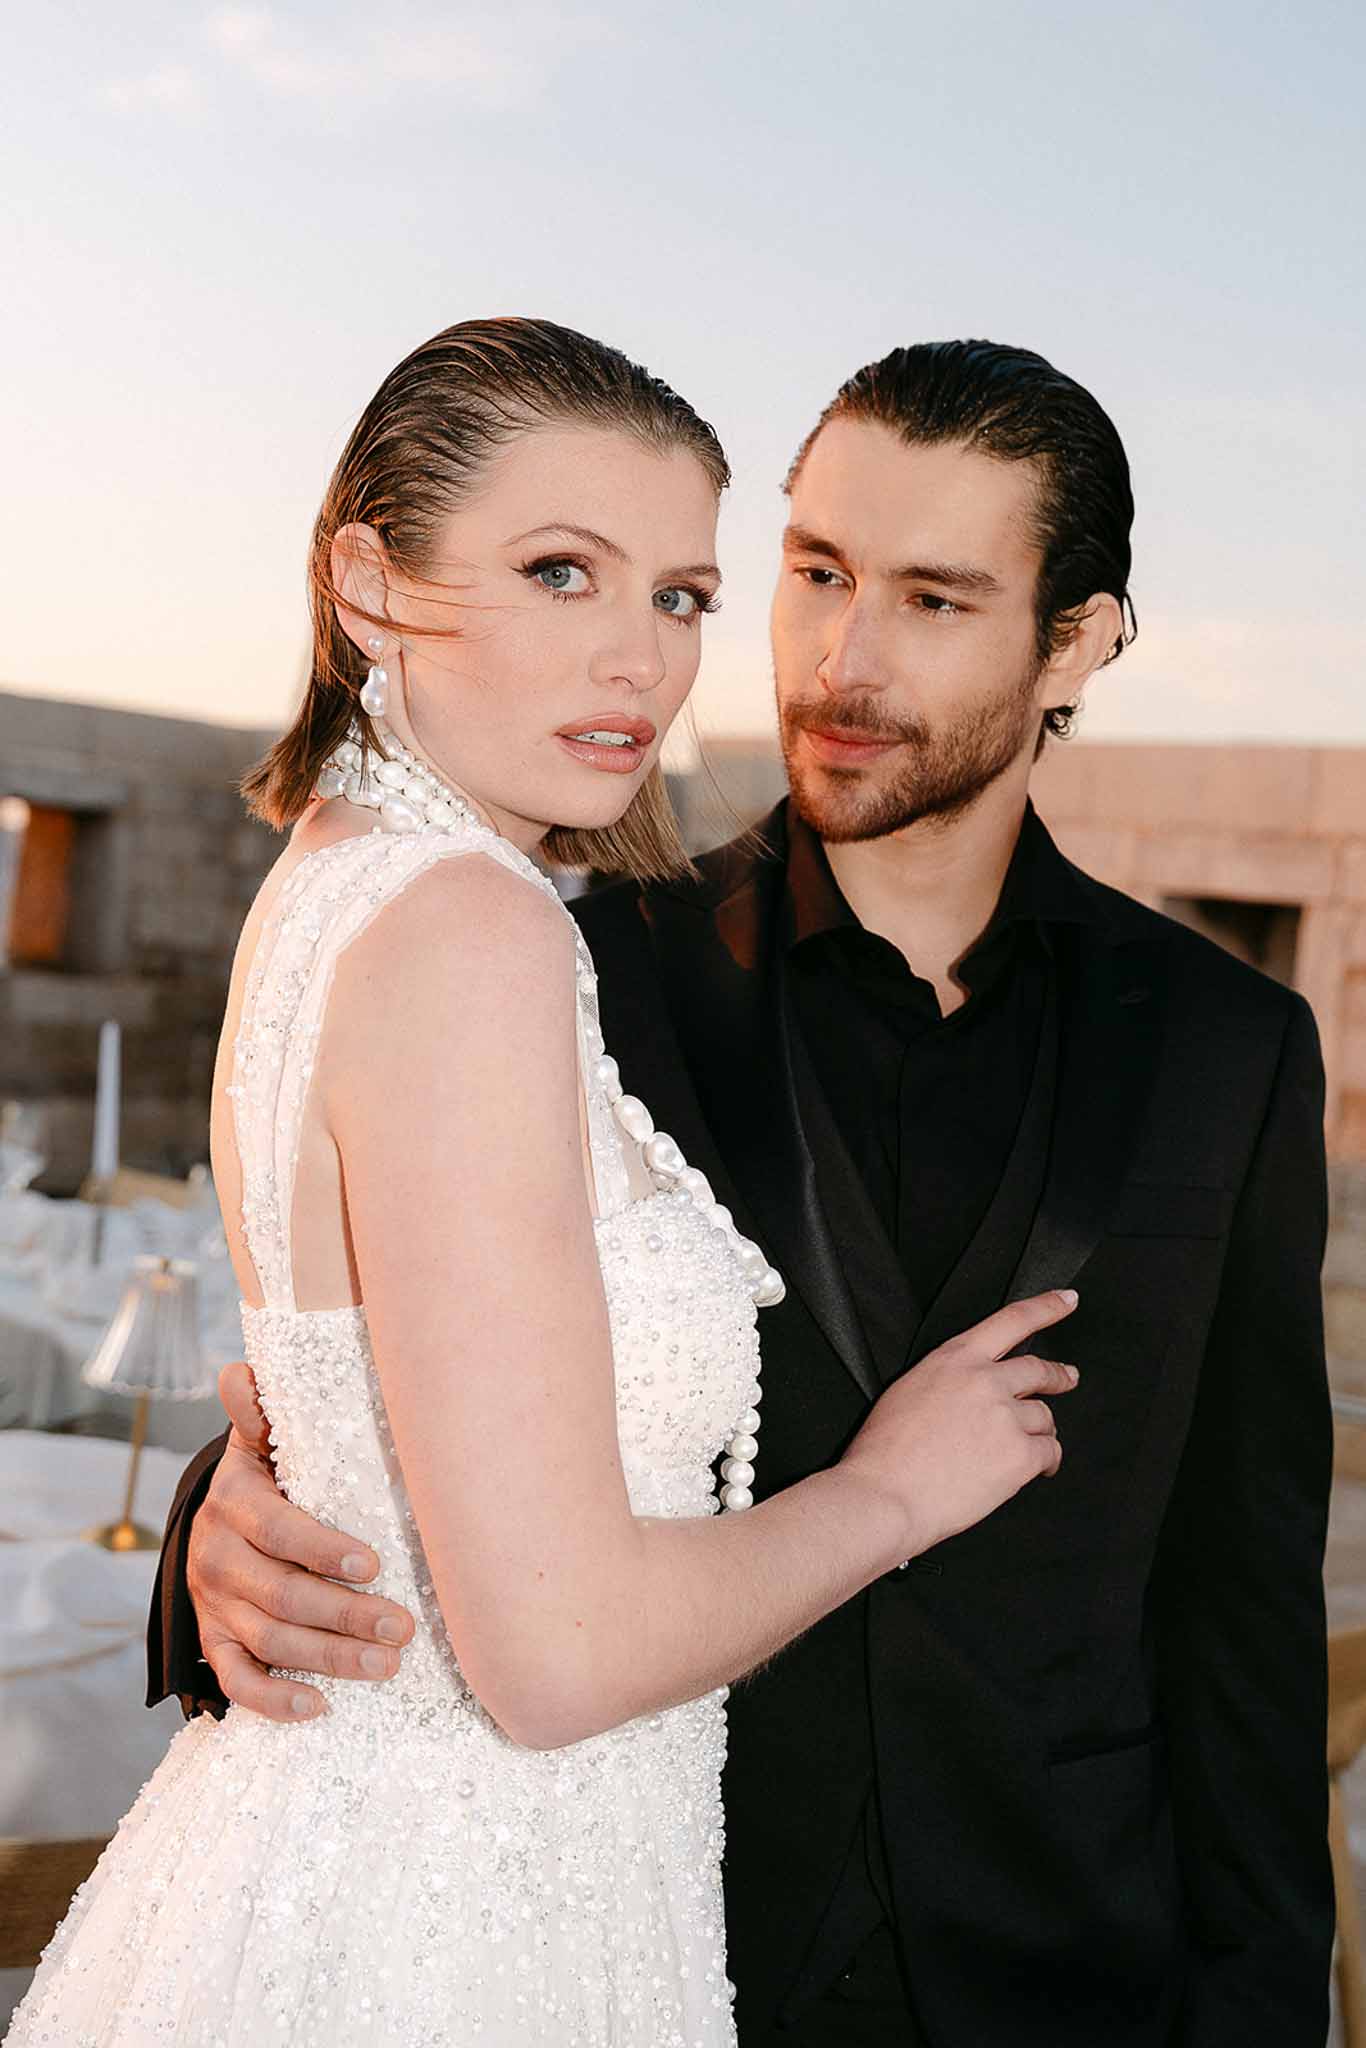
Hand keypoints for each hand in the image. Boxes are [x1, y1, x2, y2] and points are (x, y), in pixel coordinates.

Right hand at [188, 1361, 415, 1721]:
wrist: (214, 1521)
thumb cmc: (263, 1477)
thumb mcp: (258, 1440)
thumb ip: (261, 1411)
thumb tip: (243, 1371)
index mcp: (235, 1502)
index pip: (278, 1531)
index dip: (323, 1550)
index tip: (374, 1563)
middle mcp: (218, 1557)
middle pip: (282, 1596)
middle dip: (344, 1616)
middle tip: (403, 1629)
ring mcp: (213, 1604)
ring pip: (269, 1642)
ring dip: (329, 1660)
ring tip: (387, 1666)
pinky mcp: (213, 1640)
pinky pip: (237, 1680)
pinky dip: (274, 1700)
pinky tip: (321, 1706)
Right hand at [840, 1290, 1080, 1559]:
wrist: (885, 1495)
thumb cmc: (885, 1450)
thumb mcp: (910, 1389)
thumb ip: (949, 1379)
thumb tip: (973, 1390)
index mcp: (955, 1359)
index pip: (1011, 1320)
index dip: (1046, 1307)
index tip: (1068, 1300)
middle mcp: (985, 1381)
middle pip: (1039, 1369)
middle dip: (1059, 1376)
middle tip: (1067, 1378)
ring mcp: (1006, 1417)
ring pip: (1044, 1417)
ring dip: (1040, 1430)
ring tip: (1031, 1445)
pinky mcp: (1019, 1454)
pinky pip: (1049, 1452)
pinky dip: (1047, 1462)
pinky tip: (1040, 1469)